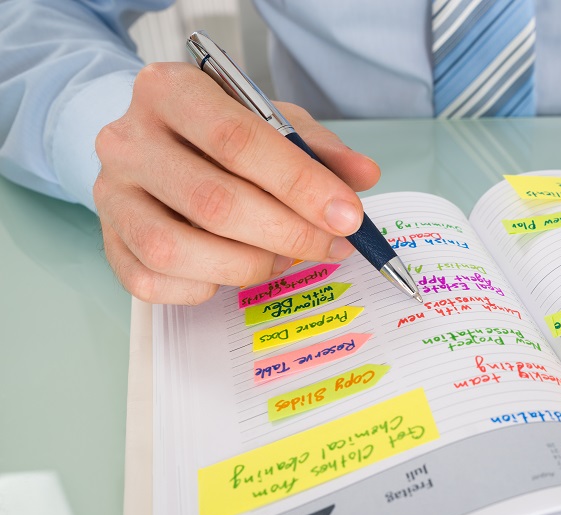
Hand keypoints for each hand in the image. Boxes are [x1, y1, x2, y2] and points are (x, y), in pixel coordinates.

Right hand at [93, 62, 379, 304]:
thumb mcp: (272, 121)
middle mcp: (128, 140)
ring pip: (177, 250)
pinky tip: (231, 269)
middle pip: (215, 201)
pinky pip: (154, 282)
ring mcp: (111, 195)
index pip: (239, 141)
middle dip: (288, 233)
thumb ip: (318, 149)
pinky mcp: (108, 242)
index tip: (348, 216)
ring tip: (282, 257)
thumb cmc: (220, 133)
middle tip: (331, 245)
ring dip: (248, 266)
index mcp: (171, 90)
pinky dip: (205, 286)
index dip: (301, 185)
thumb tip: (363, 177)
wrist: (153, 143)